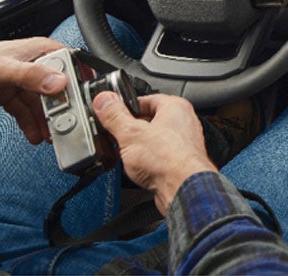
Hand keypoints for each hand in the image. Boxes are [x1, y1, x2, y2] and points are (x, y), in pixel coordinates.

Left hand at [0, 37, 68, 143]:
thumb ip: (29, 74)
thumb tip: (58, 82)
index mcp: (37, 50)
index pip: (68, 65)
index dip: (75, 84)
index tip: (78, 103)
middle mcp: (32, 64)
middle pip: (56, 88)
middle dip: (61, 108)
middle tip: (63, 125)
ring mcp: (20, 80)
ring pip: (41, 102)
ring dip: (46, 120)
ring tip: (49, 135)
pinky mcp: (8, 93)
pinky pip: (25, 110)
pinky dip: (30, 123)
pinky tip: (34, 133)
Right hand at [93, 91, 216, 215]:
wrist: (183, 188)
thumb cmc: (169, 160)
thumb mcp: (130, 134)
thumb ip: (115, 116)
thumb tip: (104, 100)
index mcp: (175, 107)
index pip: (147, 99)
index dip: (126, 107)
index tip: (111, 114)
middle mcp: (183, 122)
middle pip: (149, 120)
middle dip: (130, 130)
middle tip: (115, 137)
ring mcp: (183, 143)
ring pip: (153, 140)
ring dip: (137, 147)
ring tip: (124, 154)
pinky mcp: (180, 162)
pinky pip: (158, 156)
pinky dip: (146, 161)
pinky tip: (137, 168)